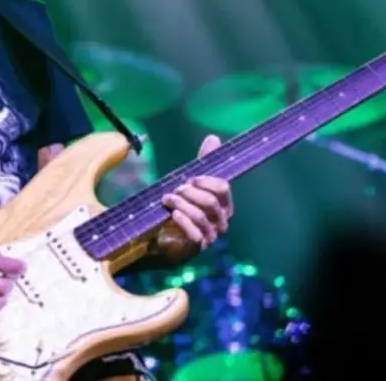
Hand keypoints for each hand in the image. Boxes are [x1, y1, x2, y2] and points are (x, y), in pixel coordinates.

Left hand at [160, 135, 232, 252]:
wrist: (162, 234)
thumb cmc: (182, 206)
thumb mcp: (192, 183)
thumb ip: (204, 163)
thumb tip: (213, 137)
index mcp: (223, 203)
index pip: (223, 188)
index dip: (206, 180)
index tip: (191, 178)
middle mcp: (220, 221)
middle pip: (212, 202)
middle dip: (191, 192)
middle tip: (176, 189)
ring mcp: (210, 236)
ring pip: (202, 217)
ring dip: (183, 204)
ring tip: (167, 199)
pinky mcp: (196, 248)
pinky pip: (195, 235)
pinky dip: (184, 222)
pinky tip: (174, 214)